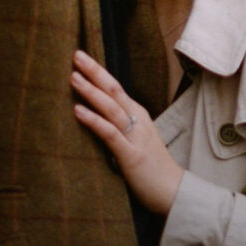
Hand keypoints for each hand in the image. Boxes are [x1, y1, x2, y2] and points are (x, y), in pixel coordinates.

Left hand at [71, 49, 183, 214]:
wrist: (173, 190)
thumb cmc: (151, 166)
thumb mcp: (135, 139)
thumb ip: (119, 126)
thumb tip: (96, 116)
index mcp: (137, 115)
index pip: (115, 88)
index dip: (98, 72)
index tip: (81, 57)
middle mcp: (137, 120)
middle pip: (114, 90)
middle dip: (94, 72)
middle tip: (76, 55)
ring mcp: (135, 136)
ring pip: (111, 108)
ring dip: (91, 92)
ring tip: (73, 78)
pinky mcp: (131, 155)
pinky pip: (110, 133)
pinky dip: (93, 120)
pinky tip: (78, 110)